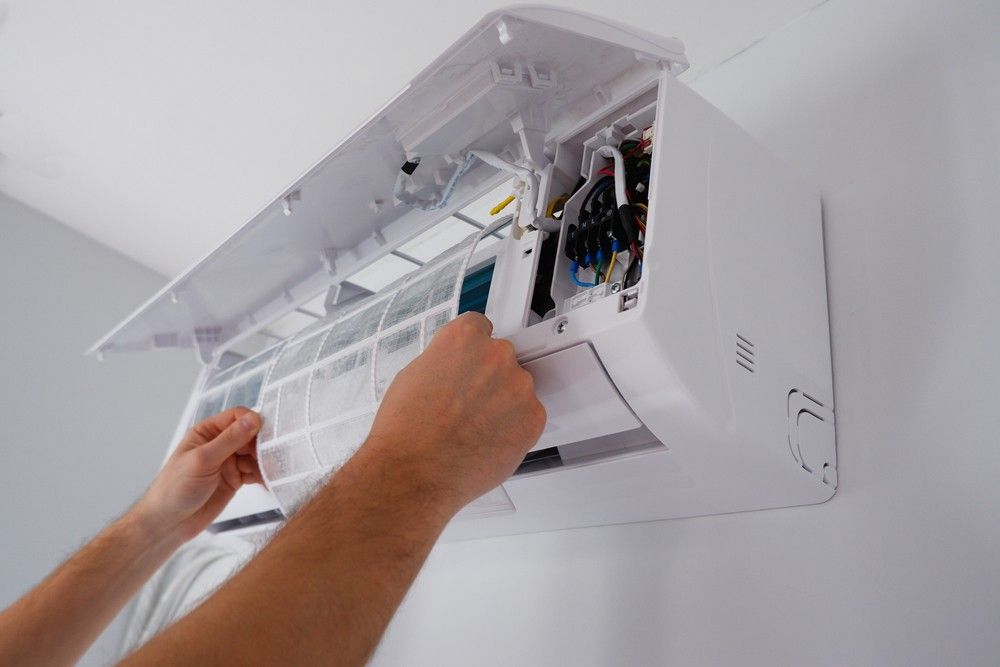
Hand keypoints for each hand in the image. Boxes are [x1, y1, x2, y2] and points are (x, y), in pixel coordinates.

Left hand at [134, 407, 262, 541]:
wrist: (169, 524)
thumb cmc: (175, 488)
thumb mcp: (203, 460)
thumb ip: (229, 440)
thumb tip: (254, 419)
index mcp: (207, 432)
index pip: (236, 417)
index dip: (252, 422)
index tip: (266, 434)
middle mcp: (219, 444)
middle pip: (250, 435)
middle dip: (263, 444)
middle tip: (274, 455)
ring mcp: (228, 462)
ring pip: (255, 454)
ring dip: (265, 461)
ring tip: (274, 470)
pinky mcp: (235, 480)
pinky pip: (254, 472)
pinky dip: (264, 475)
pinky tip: (271, 480)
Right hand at [364, 312, 545, 515]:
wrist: (414, 472)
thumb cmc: (405, 430)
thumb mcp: (413, 375)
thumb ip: (444, 362)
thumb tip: (454, 367)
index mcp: (463, 338)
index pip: (481, 327)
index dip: (473, 349)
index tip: (472, 362)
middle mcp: (495, 354)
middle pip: (501, 358)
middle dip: (488, 378)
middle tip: (467, 405)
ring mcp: (518, 386)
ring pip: (517, 389)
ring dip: (503, 404)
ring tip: (474, 429)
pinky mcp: (533, 417)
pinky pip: (529, 416)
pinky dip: (514, 428)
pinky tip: (488, 441)